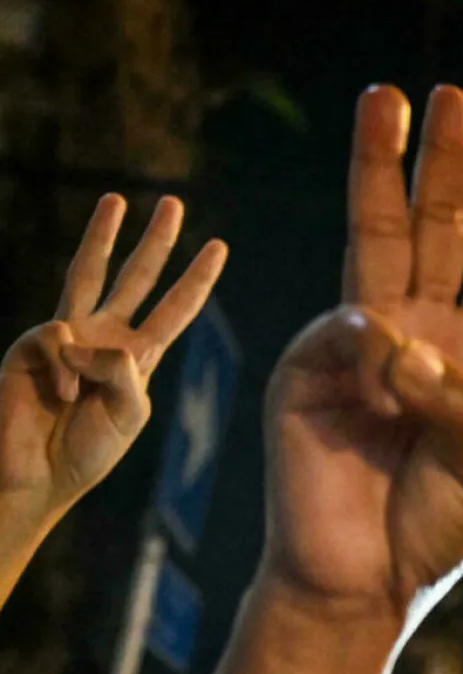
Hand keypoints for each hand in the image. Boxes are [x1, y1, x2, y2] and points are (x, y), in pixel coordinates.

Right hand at [0, 194, 224, 521]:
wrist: (34, 474)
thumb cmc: (84, 451)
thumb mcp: (128, 413)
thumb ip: (126, 374)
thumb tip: (91, 337)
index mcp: (135, 358)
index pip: (173, 311)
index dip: (195, 280)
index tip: (219, 247)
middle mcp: (102, 337)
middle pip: (135, 278)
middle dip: (154, 241)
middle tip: (173, 202)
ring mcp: (66, 336)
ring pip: (87, 273)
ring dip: (103, 235)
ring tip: (117, 199)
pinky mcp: (32, 343)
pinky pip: (60, 339)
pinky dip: (66, 371)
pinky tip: (59, 396)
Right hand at [261, 85, 462, 622]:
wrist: (363, 582)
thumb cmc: (433, 529)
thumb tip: (403, 344)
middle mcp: (417, 339)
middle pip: (435, 231)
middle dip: (443, 163)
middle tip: (451, 94)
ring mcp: (360, 349)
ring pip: (375, 240)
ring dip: (382, 167)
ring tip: (389, 101)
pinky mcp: (307, 369)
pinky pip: (346, 329)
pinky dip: (372, 352)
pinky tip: (384, 385)